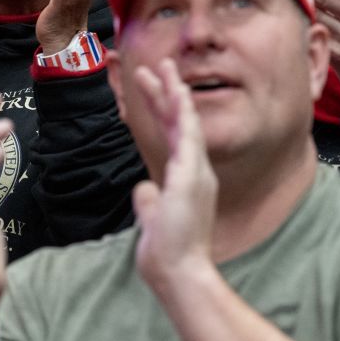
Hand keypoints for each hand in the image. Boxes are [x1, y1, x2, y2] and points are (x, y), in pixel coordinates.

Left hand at [132, 57, 217, 295]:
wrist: (179, 273)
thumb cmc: (169, 252)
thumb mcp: (153, 219)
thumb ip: (149, 201)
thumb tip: (143, 188)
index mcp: (187, 179)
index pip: (172, 135)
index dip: (161, 109)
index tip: (149, 86)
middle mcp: (196, 172)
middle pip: (179, 123)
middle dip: (166, 93)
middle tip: (156, 66)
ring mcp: (196, 173)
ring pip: (187, 122)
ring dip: (175, 94)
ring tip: (165, 68)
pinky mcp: (192, 177)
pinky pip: (190, 137)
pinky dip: (184, 113)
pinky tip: (178, 93)